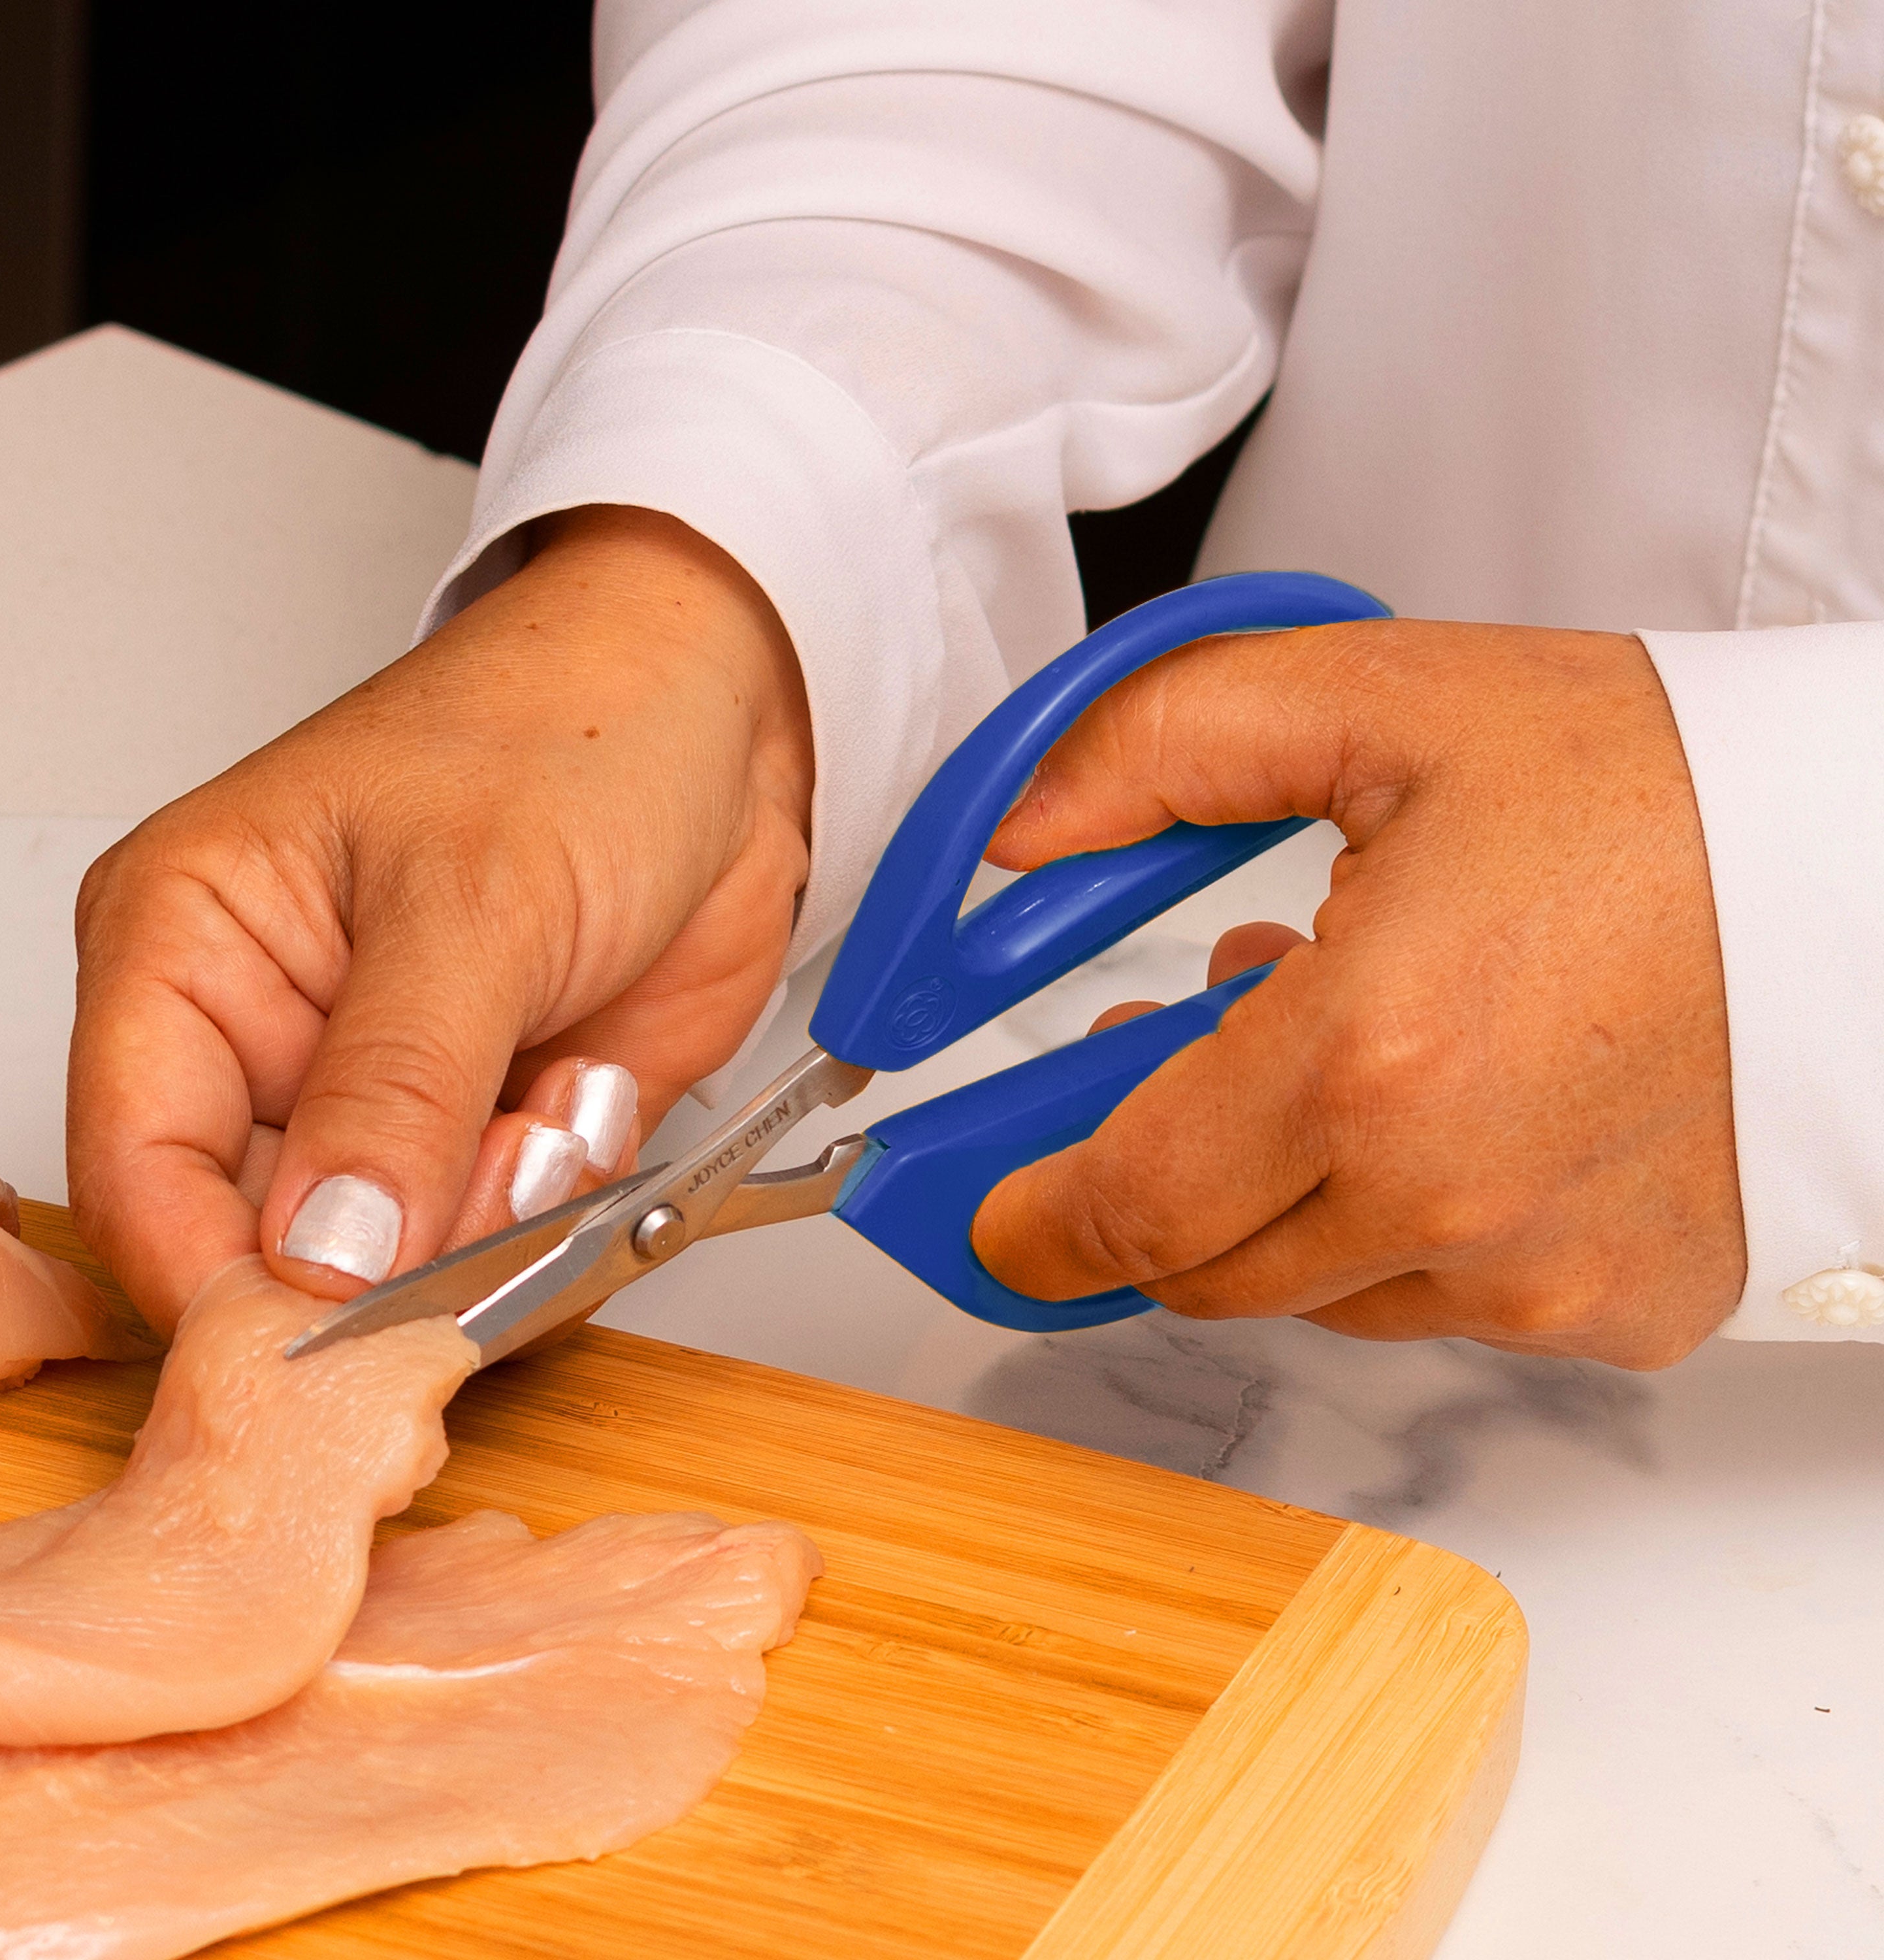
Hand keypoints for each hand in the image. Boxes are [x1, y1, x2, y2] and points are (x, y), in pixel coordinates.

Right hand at [70, 507, 811, 1332]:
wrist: (727, 716)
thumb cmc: (573, 731)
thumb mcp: (474, 897)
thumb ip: (394, 1086)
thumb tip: (321, 1255)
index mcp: (189, 947)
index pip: (137, 1173)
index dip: (223, 1278)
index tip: (337, 1322)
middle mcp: (272, 1040)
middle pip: (272, 1246)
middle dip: (403, 1251)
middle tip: (508, 1161)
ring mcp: (392, 1097)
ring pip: (405, 1268)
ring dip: (504, 1216)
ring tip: (562, 1093)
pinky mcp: (496, 1130)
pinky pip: (512, 1244)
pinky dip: (568, 1202)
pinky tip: (594, 1084)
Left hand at [970, 618, 1745, 1368]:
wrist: (1873, 866)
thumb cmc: (1654, 785)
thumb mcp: (1380, 702)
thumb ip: (1156, 747)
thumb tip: (1015, 829)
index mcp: (1372, 1060)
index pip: (1128, 1207)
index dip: (1031, 1216)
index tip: (987, 1208)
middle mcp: (1454, 1206)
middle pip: (1202, 1269)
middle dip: (1148, 1186)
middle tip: (1161, 1072)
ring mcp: (1545, 1280)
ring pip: (1318, 1290)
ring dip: (1288, 1193)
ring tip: (1347, 1043)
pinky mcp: (1619, 1310)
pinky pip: (1446, 1304)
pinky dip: (1410, 1226)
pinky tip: (1453, 1107)